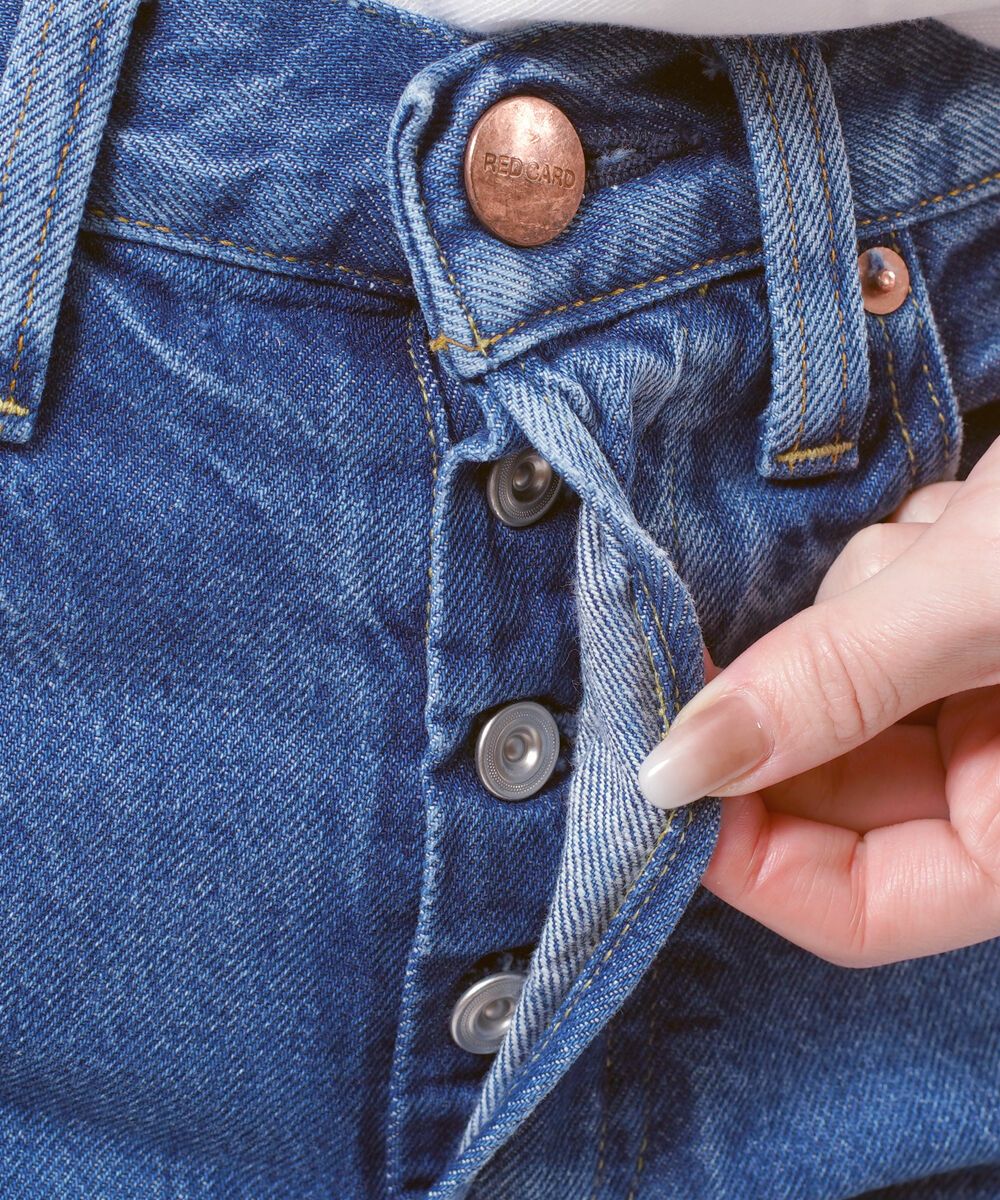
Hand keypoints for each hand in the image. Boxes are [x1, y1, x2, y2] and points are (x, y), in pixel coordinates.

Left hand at [638, 436, 999, 966]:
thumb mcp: (997, 596)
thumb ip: (838, 681)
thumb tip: (677, 768)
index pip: (858, 911)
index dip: (745, 852)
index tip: (664, 765)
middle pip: (834, 790)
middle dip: (796, 699)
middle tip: (750, 626)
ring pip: (851, 691)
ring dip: (861, 611)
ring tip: (941, 540)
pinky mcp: (986, 635)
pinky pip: (888, 625)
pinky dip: (893, 573)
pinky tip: (959, 520)